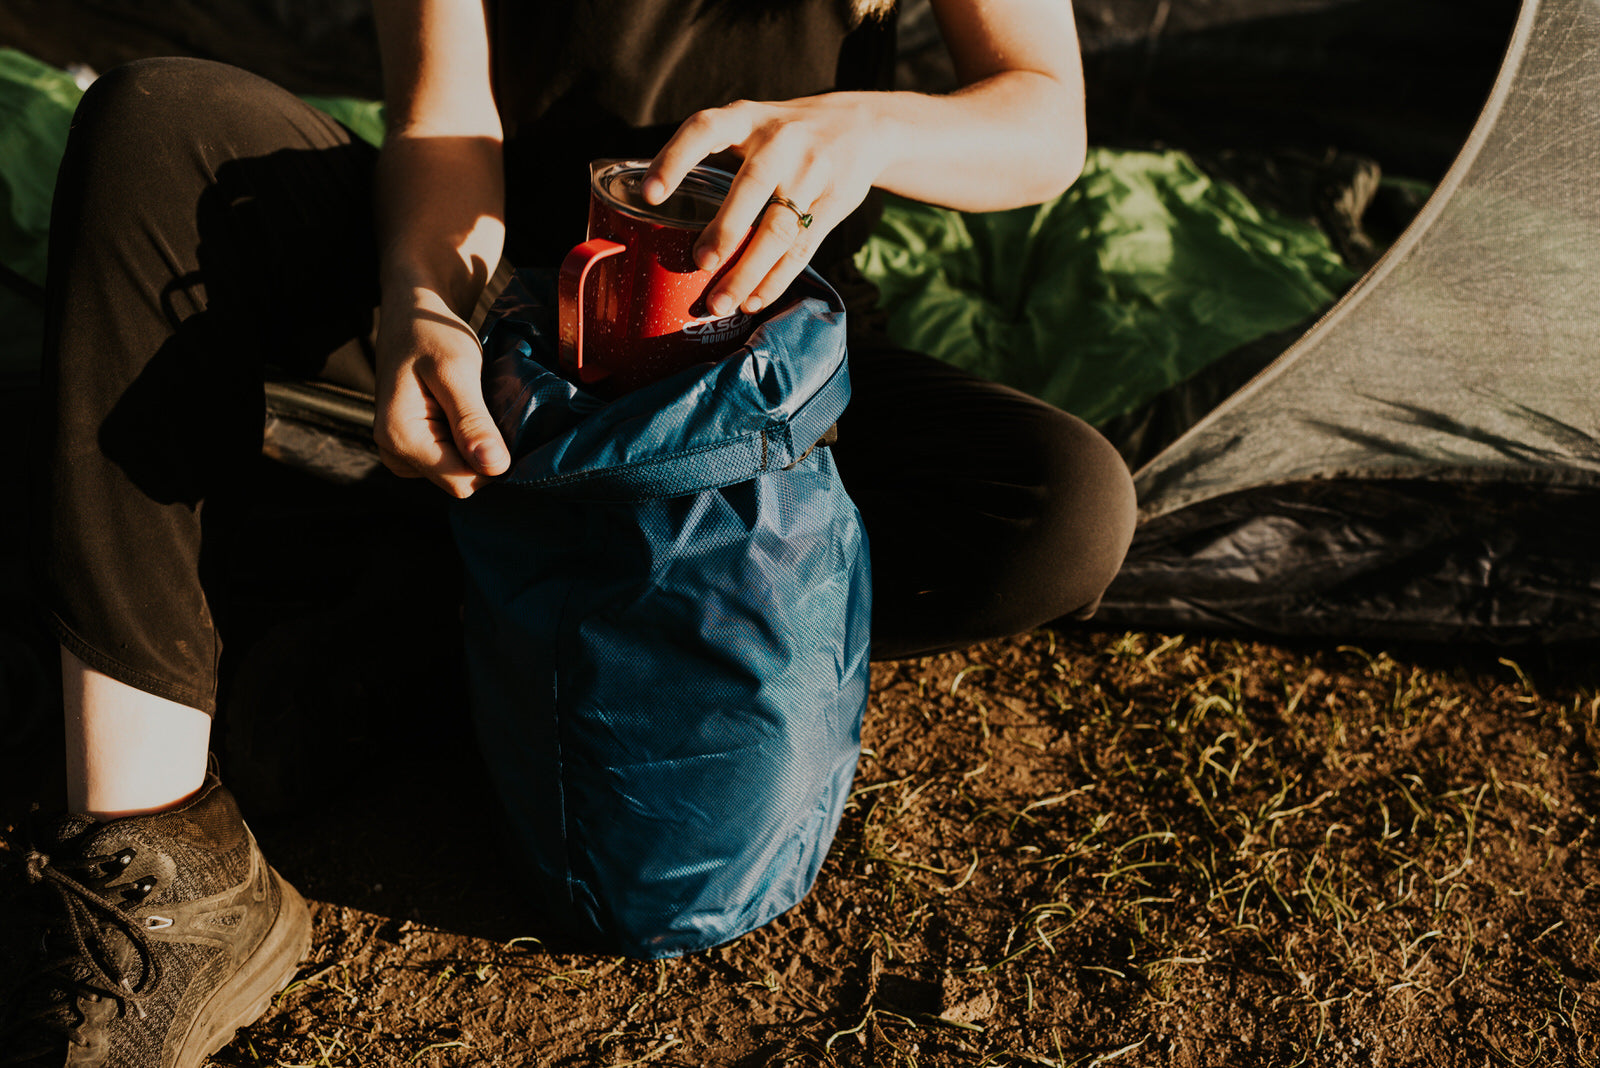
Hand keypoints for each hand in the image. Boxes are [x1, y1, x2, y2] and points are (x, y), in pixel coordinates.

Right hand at [374, 293, 508, 497]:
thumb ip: (473, 420)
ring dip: (475, 443)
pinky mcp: (414, 449)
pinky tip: (464, 411)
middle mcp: (394, 454)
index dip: (490, 460)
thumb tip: (494, 467)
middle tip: (485, 406)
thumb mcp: (457, 370)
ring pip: (459, 472)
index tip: (503, 423)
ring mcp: (402, 454)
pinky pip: (453, 461)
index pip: (462, 482)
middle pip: (460, 480)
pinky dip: (467, 440)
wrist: (411, 319)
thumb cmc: (432, 335)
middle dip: (482, 450)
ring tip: (472, 404)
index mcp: (399, 438)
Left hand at [642, 93, 890, 315]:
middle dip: (726, 228)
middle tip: (700, 263)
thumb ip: (718, 155)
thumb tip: (663, 216)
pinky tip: (754, 300)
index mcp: (748, 118)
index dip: (675, 159)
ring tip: (722, 302)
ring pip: (780, 228)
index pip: (705, 129)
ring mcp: (811, 173)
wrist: (862, 126)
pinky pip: (802, 248)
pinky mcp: (833, 203)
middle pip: (753, 185)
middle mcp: (781, 141)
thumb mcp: (753, 125)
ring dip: (749, 270)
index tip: (649, 194)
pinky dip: (776, 279)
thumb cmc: (786, 134)